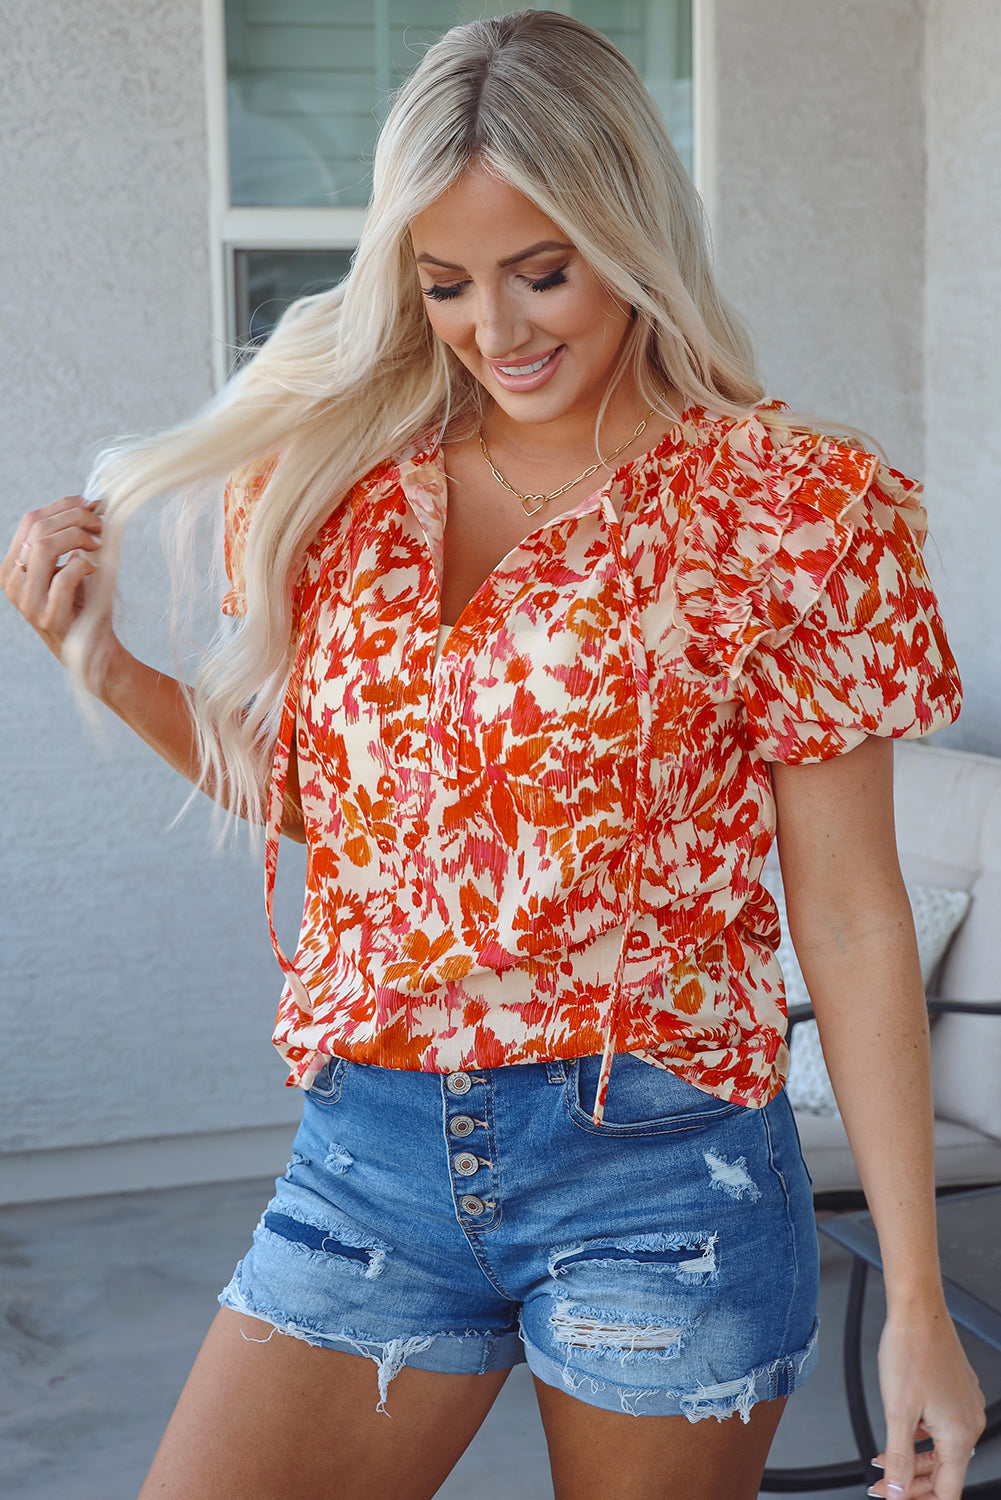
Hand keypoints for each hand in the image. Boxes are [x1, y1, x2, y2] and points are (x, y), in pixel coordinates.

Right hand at [2, 496, 115, 689]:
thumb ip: (69, 537)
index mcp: (13, 565)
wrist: (93, 647)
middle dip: (76, 518)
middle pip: (39, 529)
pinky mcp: (48, 616)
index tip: (92, 503)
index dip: (63, 505)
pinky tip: (95, 569)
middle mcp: (13, 582)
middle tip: (100, 524)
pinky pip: (65, 576)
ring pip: (46, 547)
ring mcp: (27, 601)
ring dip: (79, 538)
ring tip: (97, 544)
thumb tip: (89, 499)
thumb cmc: (84, 603)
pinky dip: (85, 565)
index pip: (30, 519)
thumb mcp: (70, 565)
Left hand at [867, 1303, 984, 1498]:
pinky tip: (899, 1434)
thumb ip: (898, 1458)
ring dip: (912, 1460)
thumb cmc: (909, 1350)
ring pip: (940, 1449)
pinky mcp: (957, 1392)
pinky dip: (919, 1436)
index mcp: (959, 1435)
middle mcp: (969, 1423)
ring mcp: (965, 1406)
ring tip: (883, 1462)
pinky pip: (941, 1427)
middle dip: (911, 1483)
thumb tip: (896, 1492)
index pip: (947, 1492)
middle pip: (944, 1473)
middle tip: (884, 1486)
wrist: (916, 1310)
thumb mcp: (897, 1412)